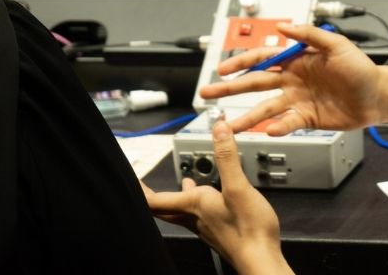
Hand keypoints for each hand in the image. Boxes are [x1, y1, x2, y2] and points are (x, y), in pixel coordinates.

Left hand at [143, 121, 293, 274]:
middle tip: (141, 184)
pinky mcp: (218, 229)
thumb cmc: (249, 228)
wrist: (260, 258)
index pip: (154, 200)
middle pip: (162, 207)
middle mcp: (195, 216)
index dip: (138, 189)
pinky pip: (199, 213)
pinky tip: (211, 195)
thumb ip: (227, 157)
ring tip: (181, 180)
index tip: (127, 177)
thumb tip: (219, 129)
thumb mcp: (239, 187)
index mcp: (195, 204)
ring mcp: (205, 225)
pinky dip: (198, 199)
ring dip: (175, 195)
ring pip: (181, 210)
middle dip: (149, 194)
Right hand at [201, 23, 382, 134]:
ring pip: (264, 108)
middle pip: (255, 84)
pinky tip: (267, 130)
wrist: (377, 96)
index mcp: (297, 60)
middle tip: (208, 92)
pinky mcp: (306, 119)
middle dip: (230, 88)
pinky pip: (286, 123)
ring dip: (245, 117)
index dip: (241, 63)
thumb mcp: (337, 44)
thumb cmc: (361, 69)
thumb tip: (284, 25)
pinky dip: (276, 127)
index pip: (262, 59)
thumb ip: (309, 35)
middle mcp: (293, 80)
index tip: (222, 68)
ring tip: (227, 125)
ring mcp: (298, 101)